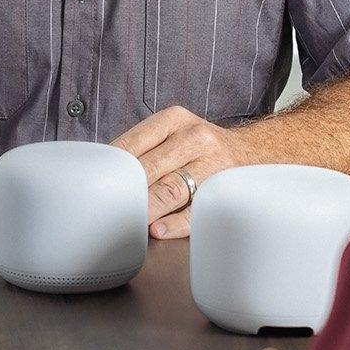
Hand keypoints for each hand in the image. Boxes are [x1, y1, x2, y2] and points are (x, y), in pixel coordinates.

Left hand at [110, 106, 256, 238]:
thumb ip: (142, 146)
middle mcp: (194, 138)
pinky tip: (157, 229)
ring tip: (130, 220)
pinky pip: (195, 211)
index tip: (97, 183)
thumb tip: (105, 171)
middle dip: (129, 189)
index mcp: (174, 119)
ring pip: (171, 189)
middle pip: (151, 168)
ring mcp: (211, 164)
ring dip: (147, 208)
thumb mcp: (173, 130)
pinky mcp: (223, 190)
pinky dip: (174, 223)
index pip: (133, 143)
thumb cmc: (199, 145)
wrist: (252, 150)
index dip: (114, 166)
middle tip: (109, 206)